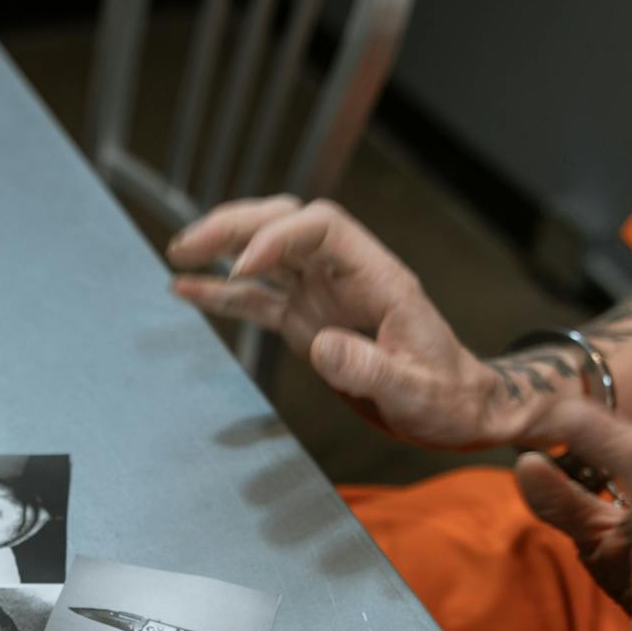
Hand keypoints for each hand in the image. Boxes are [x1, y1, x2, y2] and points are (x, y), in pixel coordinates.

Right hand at [167, 196, 549, 449]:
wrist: (453, 406)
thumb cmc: (444, 395)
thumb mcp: (414, 389)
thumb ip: (369, 368)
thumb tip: (321, 347)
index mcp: (377, 276)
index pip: (322, 229)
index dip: (278, 237)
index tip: (242, 266)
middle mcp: (345, 274)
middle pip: (286, 224)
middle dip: (236, 226)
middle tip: (189, 244)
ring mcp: (322, 294)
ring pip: (266, 252)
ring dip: (221, 247)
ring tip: (178, 254)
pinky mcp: (305, 320)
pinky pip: (258, 297)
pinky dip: (221, 292)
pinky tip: (184, 289)